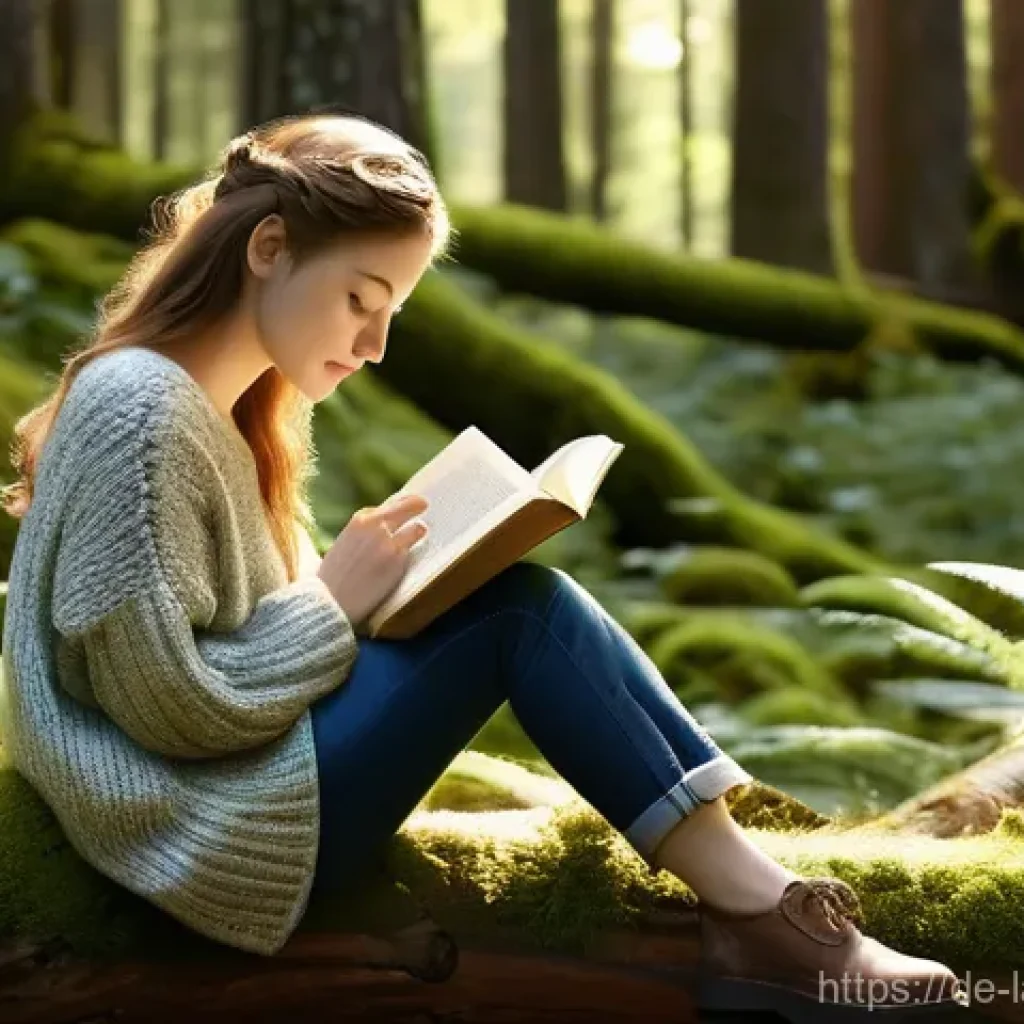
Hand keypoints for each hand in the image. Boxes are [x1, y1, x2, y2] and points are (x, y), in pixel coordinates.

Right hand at [317, 493, 428, 628]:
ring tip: (419, 533)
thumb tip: (386, 526)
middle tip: (424, 505)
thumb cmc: (334, 574)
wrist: (331, 599)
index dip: (400, 506)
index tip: (407, 506)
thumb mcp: (345, 541)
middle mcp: (376, 526)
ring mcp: (389, 543)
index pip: (390, 504)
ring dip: (418, 532)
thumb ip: (365, 531)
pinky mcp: (398, 561)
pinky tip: (404, 560)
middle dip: (417, 505)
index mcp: (360, 519)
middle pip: (409, 505)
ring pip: (418, 528)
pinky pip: (413, 552)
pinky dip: (410, 554)